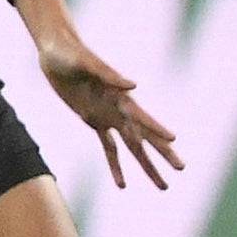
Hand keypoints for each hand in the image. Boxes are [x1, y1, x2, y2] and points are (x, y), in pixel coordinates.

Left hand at [36, 32, 182, 191]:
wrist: (54, 50)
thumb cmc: (69, 53)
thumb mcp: (85, 63)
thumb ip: (108, 75)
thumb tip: (133, 86)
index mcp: (120, 96)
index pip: (142, 116)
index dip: (157, 128)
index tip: (174, 140)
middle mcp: (119, 109)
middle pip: (145, 136)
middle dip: (163, 153)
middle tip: (181, 168)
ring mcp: (108, 116)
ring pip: (132, 147)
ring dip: (146, 166)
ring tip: (162, 186)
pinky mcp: (93, 119)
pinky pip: (108, 147)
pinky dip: (115, 165)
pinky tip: (122, 184)